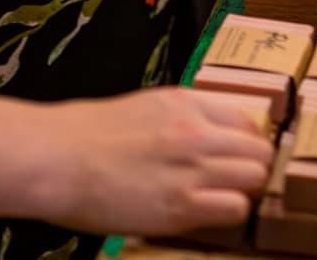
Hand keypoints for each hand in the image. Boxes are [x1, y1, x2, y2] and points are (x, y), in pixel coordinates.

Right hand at [37, 87, 272, 236]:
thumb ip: (180, 117)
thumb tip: (204, 134)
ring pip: (255, 179)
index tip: (238, 156)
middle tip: (233, 182)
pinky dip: (228, 213)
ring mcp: (191, 169)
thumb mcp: (143, 106)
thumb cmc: (85, 133)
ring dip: (243, 191)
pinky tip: (206, 213)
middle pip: (259, 152)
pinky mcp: (181, 206)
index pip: (247, 121)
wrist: (56, 158)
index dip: (247, 144)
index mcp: (185, 102)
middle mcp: (196, 131)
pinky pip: (234, 209)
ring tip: (221, 198)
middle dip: (251, 168)